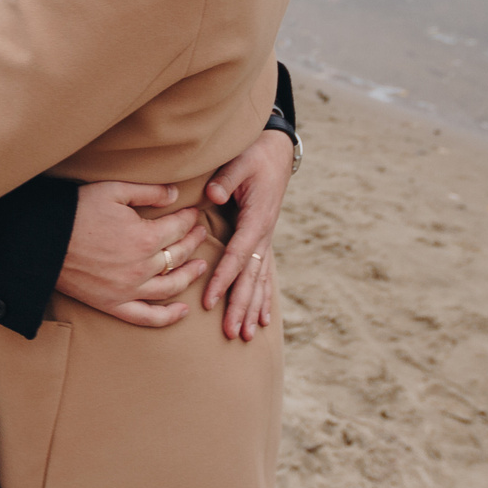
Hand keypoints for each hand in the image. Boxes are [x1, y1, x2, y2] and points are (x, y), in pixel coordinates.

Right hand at [55, 181, 211, 327]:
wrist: (43, 241)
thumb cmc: (77, 211)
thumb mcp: (114, 191)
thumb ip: (148, 192)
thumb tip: (175, 194)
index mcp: (145, 238)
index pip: (179, 228)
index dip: (189, 219)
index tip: (193, 213)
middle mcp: (142, 267)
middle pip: (179, 255)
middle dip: (193, 242)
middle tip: (200, 233)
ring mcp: (129, 289)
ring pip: (171, 287)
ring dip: (190, 275)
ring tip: (200, 266)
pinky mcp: (114, 304)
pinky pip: (147, 317)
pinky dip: (168, 317)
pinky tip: (182, 311)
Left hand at [201, 129, 291, 340]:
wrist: (277, 152)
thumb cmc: (255, 155)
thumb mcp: (241, 161)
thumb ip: (227, 178)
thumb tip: (213, 195)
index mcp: (257, 218)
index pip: (238, 255)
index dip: (224, 278)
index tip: (211, 301)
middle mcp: (264, 234)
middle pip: (251, 276)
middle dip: (241, 305)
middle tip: (232, 333)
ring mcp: (266, 239)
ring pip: (259, 280)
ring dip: (252, 309)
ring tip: (246, 336)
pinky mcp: (263, 240)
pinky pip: (264, 274)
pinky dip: (263, 298)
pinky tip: (263, 320)